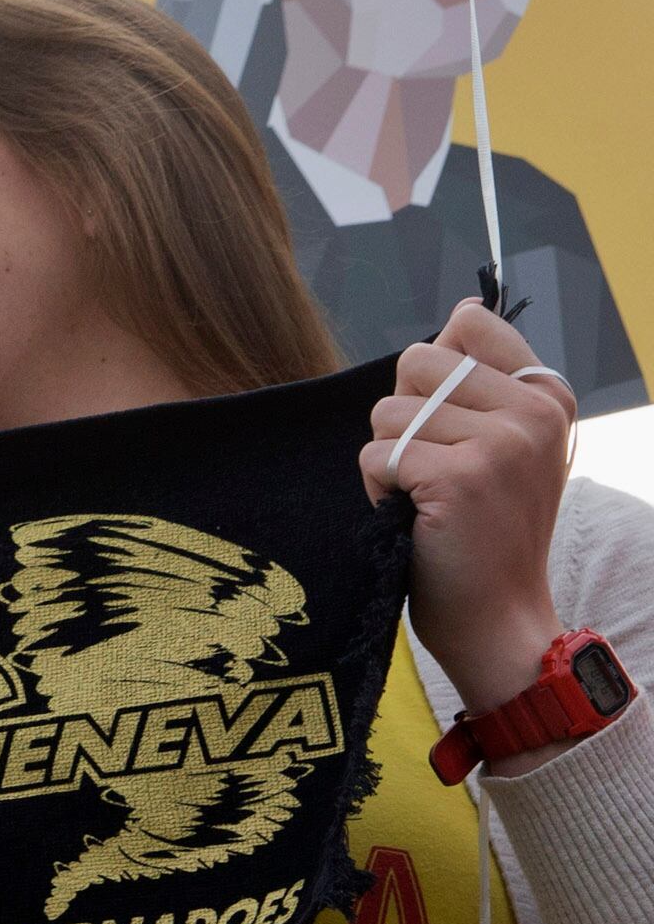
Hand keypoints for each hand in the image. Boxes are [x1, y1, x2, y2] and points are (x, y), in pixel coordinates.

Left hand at [367, 298, 574, 743]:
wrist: (499, 612)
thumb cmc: (489, 528)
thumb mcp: (508, 444)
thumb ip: (483, 380)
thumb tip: (463, 311)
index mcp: (547, 396)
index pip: (471, 328)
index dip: (436, 371)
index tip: (452, 419)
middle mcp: (532, 412)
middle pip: (416, 362)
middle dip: (402, 415)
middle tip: (433, 466)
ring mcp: (500, 443)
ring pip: (388, 412)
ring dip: (389, 457)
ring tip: (426, 496)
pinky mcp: (458, 477)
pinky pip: (375, 455)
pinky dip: (378, 489)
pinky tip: (413, 516)